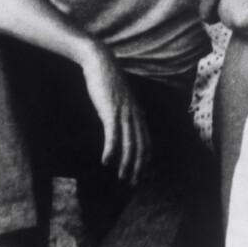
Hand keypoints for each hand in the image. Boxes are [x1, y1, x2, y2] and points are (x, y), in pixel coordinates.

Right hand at [80, 43, 150, 184]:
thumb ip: (124, 113)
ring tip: (122, 177)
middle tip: (133, 183)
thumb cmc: (108, 82)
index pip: (147, 141)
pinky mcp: (111, 111)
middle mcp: (135, 114)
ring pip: (130, 144)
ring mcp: (124, 113)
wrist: (100, 63)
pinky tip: (106, 161)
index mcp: (138, 113)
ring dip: (127, 163)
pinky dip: (111, 150)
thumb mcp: (120, 100)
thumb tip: (122, 126)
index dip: (146, 160)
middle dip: (139, 167)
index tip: (143, 175)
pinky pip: (113, 134)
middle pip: (142, 146)